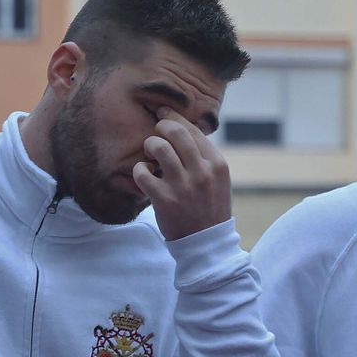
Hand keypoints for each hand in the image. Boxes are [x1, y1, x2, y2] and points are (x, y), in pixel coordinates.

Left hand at [132, 108, 232, 240]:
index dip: (174, 118)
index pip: (193, 130)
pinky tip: (143, 175)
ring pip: (159, 147)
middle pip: (176, 132)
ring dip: (149, 146)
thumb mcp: (217, 179)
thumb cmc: (208, 207)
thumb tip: (182, 129)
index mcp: (217, 163)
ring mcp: (183, 185)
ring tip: (149, 155)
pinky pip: (142, 173)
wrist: (206, 242)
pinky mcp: (165, 200)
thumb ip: (204, 156)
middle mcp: (202, 171)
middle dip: (161, 127)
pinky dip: (139, 170)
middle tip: (155, 133)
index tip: (163, 113)